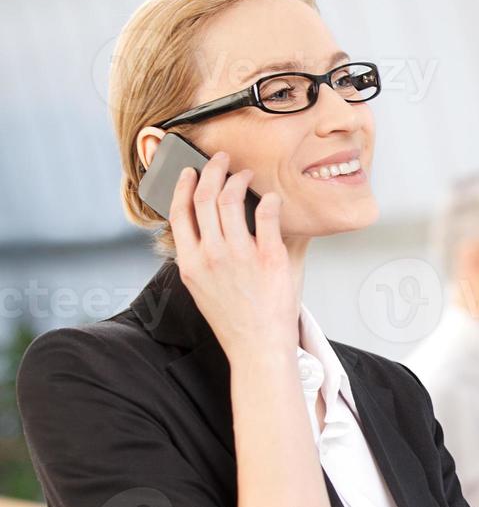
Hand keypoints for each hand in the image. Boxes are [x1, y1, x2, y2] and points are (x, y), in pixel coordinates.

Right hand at [168, 151, 297, 359]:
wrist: (258, 347)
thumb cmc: (235, 320)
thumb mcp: (205, 288)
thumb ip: (205, 255)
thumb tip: (213, 224)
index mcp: (191, 262)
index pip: (179, 212)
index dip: (182, 184)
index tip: (188, 170)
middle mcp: (211, 255)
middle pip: (205, 197)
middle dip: (212, 170)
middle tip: (222, 159)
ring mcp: (240, 255)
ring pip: (233, 200)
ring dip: (240, 179)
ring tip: (247, 175)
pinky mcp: (270, 257)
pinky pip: (268, 214)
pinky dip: (269, 200)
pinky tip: (271, 199)